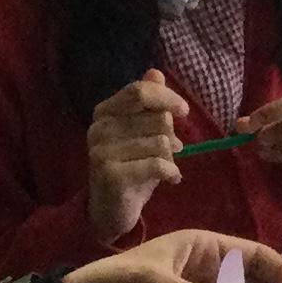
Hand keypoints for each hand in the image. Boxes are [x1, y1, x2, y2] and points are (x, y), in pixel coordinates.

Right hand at [84, 68, 188, 242]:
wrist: (110, 210)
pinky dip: (171, 172)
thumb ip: (149, 104)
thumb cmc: (131, 167)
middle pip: (155, 117)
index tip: (183, 110)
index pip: (139, 91)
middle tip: (172, 150)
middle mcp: (98, 128)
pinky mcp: (110, 174)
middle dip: (171, 135)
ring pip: (160, 142)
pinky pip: (157, 164)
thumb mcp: (142, 132)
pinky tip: (171, 179)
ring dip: (171, 157)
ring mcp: (101, 151)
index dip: (166, 97)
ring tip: (166, 167)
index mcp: (104, 111)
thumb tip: (155, 72)